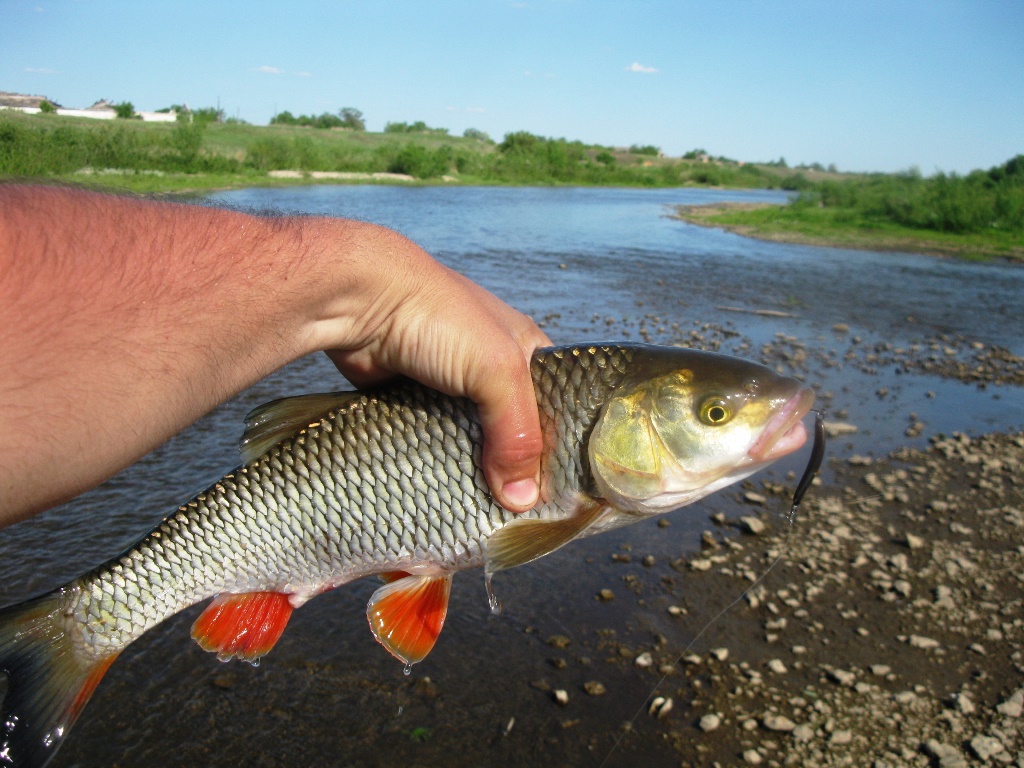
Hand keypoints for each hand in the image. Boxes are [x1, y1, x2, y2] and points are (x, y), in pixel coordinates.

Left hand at [320, 249, 550, 513]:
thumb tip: (523, 500)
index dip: (559, 448)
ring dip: (472, 471)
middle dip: (513, 468)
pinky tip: (441, 490)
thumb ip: (517, 434)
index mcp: (525, 352)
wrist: (360, 300)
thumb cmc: (439, 318)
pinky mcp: (414, 403)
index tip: (558, 494)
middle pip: (513, 432)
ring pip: (472, 442)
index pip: (556, 409)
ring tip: (480, 512)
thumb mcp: (497, 371)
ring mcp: (450, 388)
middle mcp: (491, 371)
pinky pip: (433, 442)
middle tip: (516, 513)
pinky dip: (436, 462)